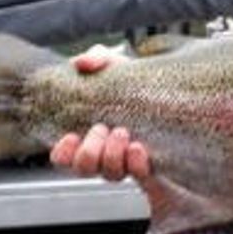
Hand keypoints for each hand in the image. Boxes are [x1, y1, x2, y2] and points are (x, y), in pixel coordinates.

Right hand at [49, 44, 154, 188]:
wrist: (169, 90)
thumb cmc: (132, 80)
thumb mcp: (115, 64)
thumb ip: (97, 59)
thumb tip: (83, 63)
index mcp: (87, 134)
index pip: (63, 158)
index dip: (63, 153)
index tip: (71, 136)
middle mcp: (104, 153)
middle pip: (84, 169)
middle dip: (89, 152)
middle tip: (102, 128)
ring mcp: (127, 161)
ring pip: (111, 175)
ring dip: (112, 157)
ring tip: (121, 132)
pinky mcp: (151, 163)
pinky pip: (140, 174)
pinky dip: (136, 164)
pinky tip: (138, 147)